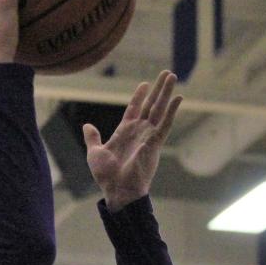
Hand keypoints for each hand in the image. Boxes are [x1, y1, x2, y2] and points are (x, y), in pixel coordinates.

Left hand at [82, 71, 182, 211]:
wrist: (117, 191)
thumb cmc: (107, 176)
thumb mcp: (95, 153)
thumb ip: (92, 138)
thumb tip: (87, 126)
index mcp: (124, 132)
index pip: (134, 109)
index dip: (139, 97)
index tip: (144, 84)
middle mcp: (139, 132)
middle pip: (151, 105)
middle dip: (158, 89)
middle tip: (166, 73)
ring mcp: (148, 136)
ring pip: (160, 110)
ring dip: (166, 93)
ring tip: (173, 77)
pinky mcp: (155, 143)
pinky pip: (165, 124)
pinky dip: (172, 111)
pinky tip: (179, 98)